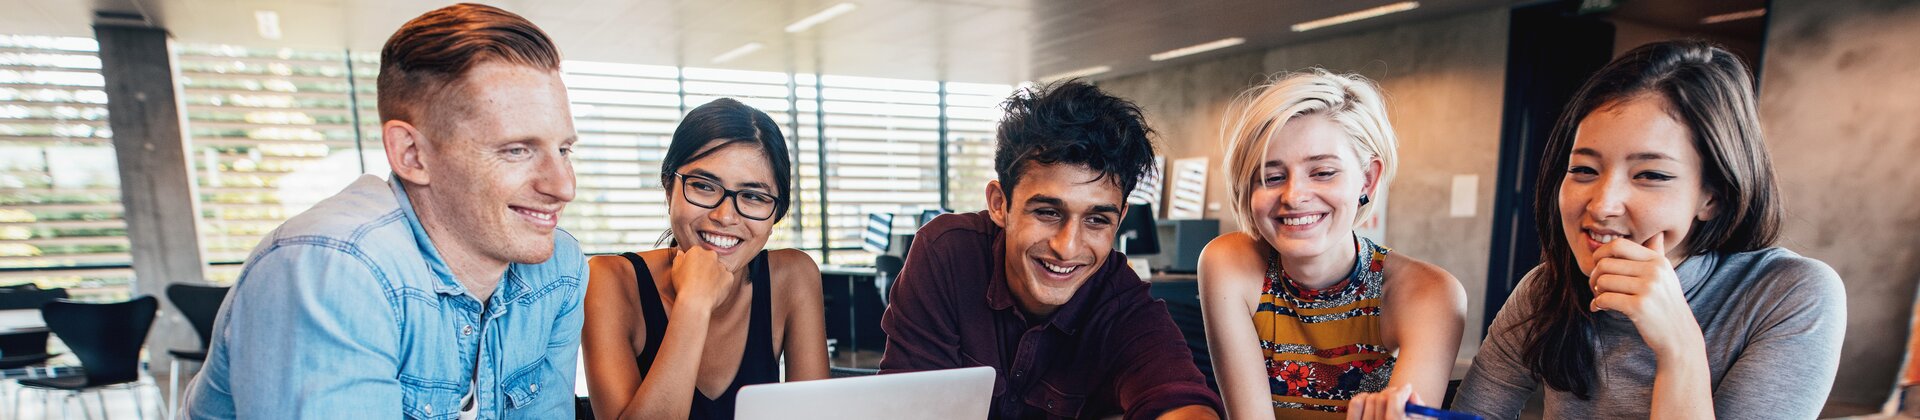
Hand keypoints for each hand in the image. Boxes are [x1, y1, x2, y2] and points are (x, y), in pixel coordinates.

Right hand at [668, 246, 739, 311]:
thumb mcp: (675, 270)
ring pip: (718, 269)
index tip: (691, 271)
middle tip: (698, 279)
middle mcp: (711, 255)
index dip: (693, 263)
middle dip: (705, 267)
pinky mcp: (730, 277)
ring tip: (705, 287)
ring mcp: (722, 266)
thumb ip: (678, 259)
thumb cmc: (684, 286)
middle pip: (709, 259)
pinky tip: (713, 290)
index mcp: (697, 251)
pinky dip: (721, 283)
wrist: (696, 301)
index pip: (696, 253)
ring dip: (714, 275)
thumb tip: (681, 254)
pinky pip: (726, 278)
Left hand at [1346, 384, 1420, 419]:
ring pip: (1370, 398)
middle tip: (1400, 393)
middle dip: (1393, 391)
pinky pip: (1356, 403)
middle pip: (1382, 399)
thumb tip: (1412, 395)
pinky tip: (1372, 401)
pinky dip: (1364, 397)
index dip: (1402, 392)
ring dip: (1381, 396)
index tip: (1408, 388)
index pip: (1395, 405)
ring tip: (1388, 402)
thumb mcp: (1421, 419)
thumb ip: (1419, 410)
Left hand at [1588, 235, 1703, 357]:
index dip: (1600, 254)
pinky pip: (1604, 299)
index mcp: (1658, 261)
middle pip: (1605, 263)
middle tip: (1596, 288)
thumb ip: (1657, 255)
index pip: (1619, 245)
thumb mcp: (1666, 276)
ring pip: (1603, 281)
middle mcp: (1654, 271)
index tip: (1597, 266)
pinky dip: (1598, 304)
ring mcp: (1648, 288)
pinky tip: (1600, 308)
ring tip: (1602, 299)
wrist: (1679, 336)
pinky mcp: (1639, 307)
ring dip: (1596, 292)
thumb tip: (1658, 234)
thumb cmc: (1666, 305)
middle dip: (1594, 276)